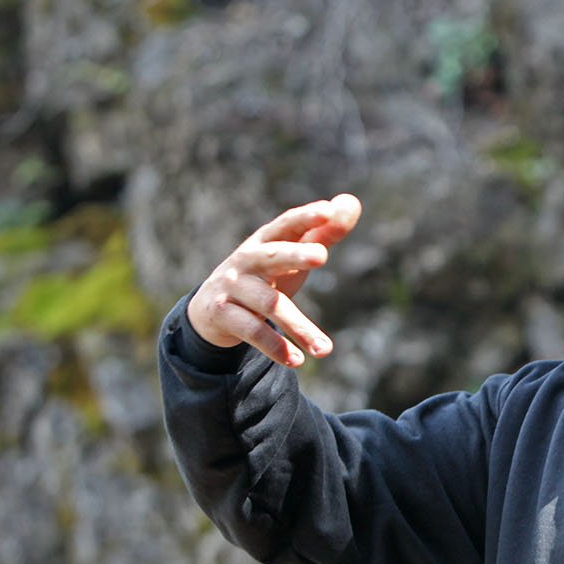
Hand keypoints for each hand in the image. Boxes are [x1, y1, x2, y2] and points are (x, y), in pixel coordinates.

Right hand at [187, 193, 361, 367]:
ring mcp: (232, 287)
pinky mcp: (222, 314)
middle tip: (322, 256)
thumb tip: (351, 203)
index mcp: (266, 241)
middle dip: (296, 254)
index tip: (328, 211)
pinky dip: (276, 347)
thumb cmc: (264, 276)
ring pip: (270, 304)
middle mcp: (247, 259)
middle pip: (273, 256)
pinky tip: (297, 360)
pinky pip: (252, 331)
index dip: (306, 217)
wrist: (211, 309)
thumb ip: (322, 233)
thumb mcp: (290, 256)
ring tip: (325, 350)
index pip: (287, 224)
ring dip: (300, 327)